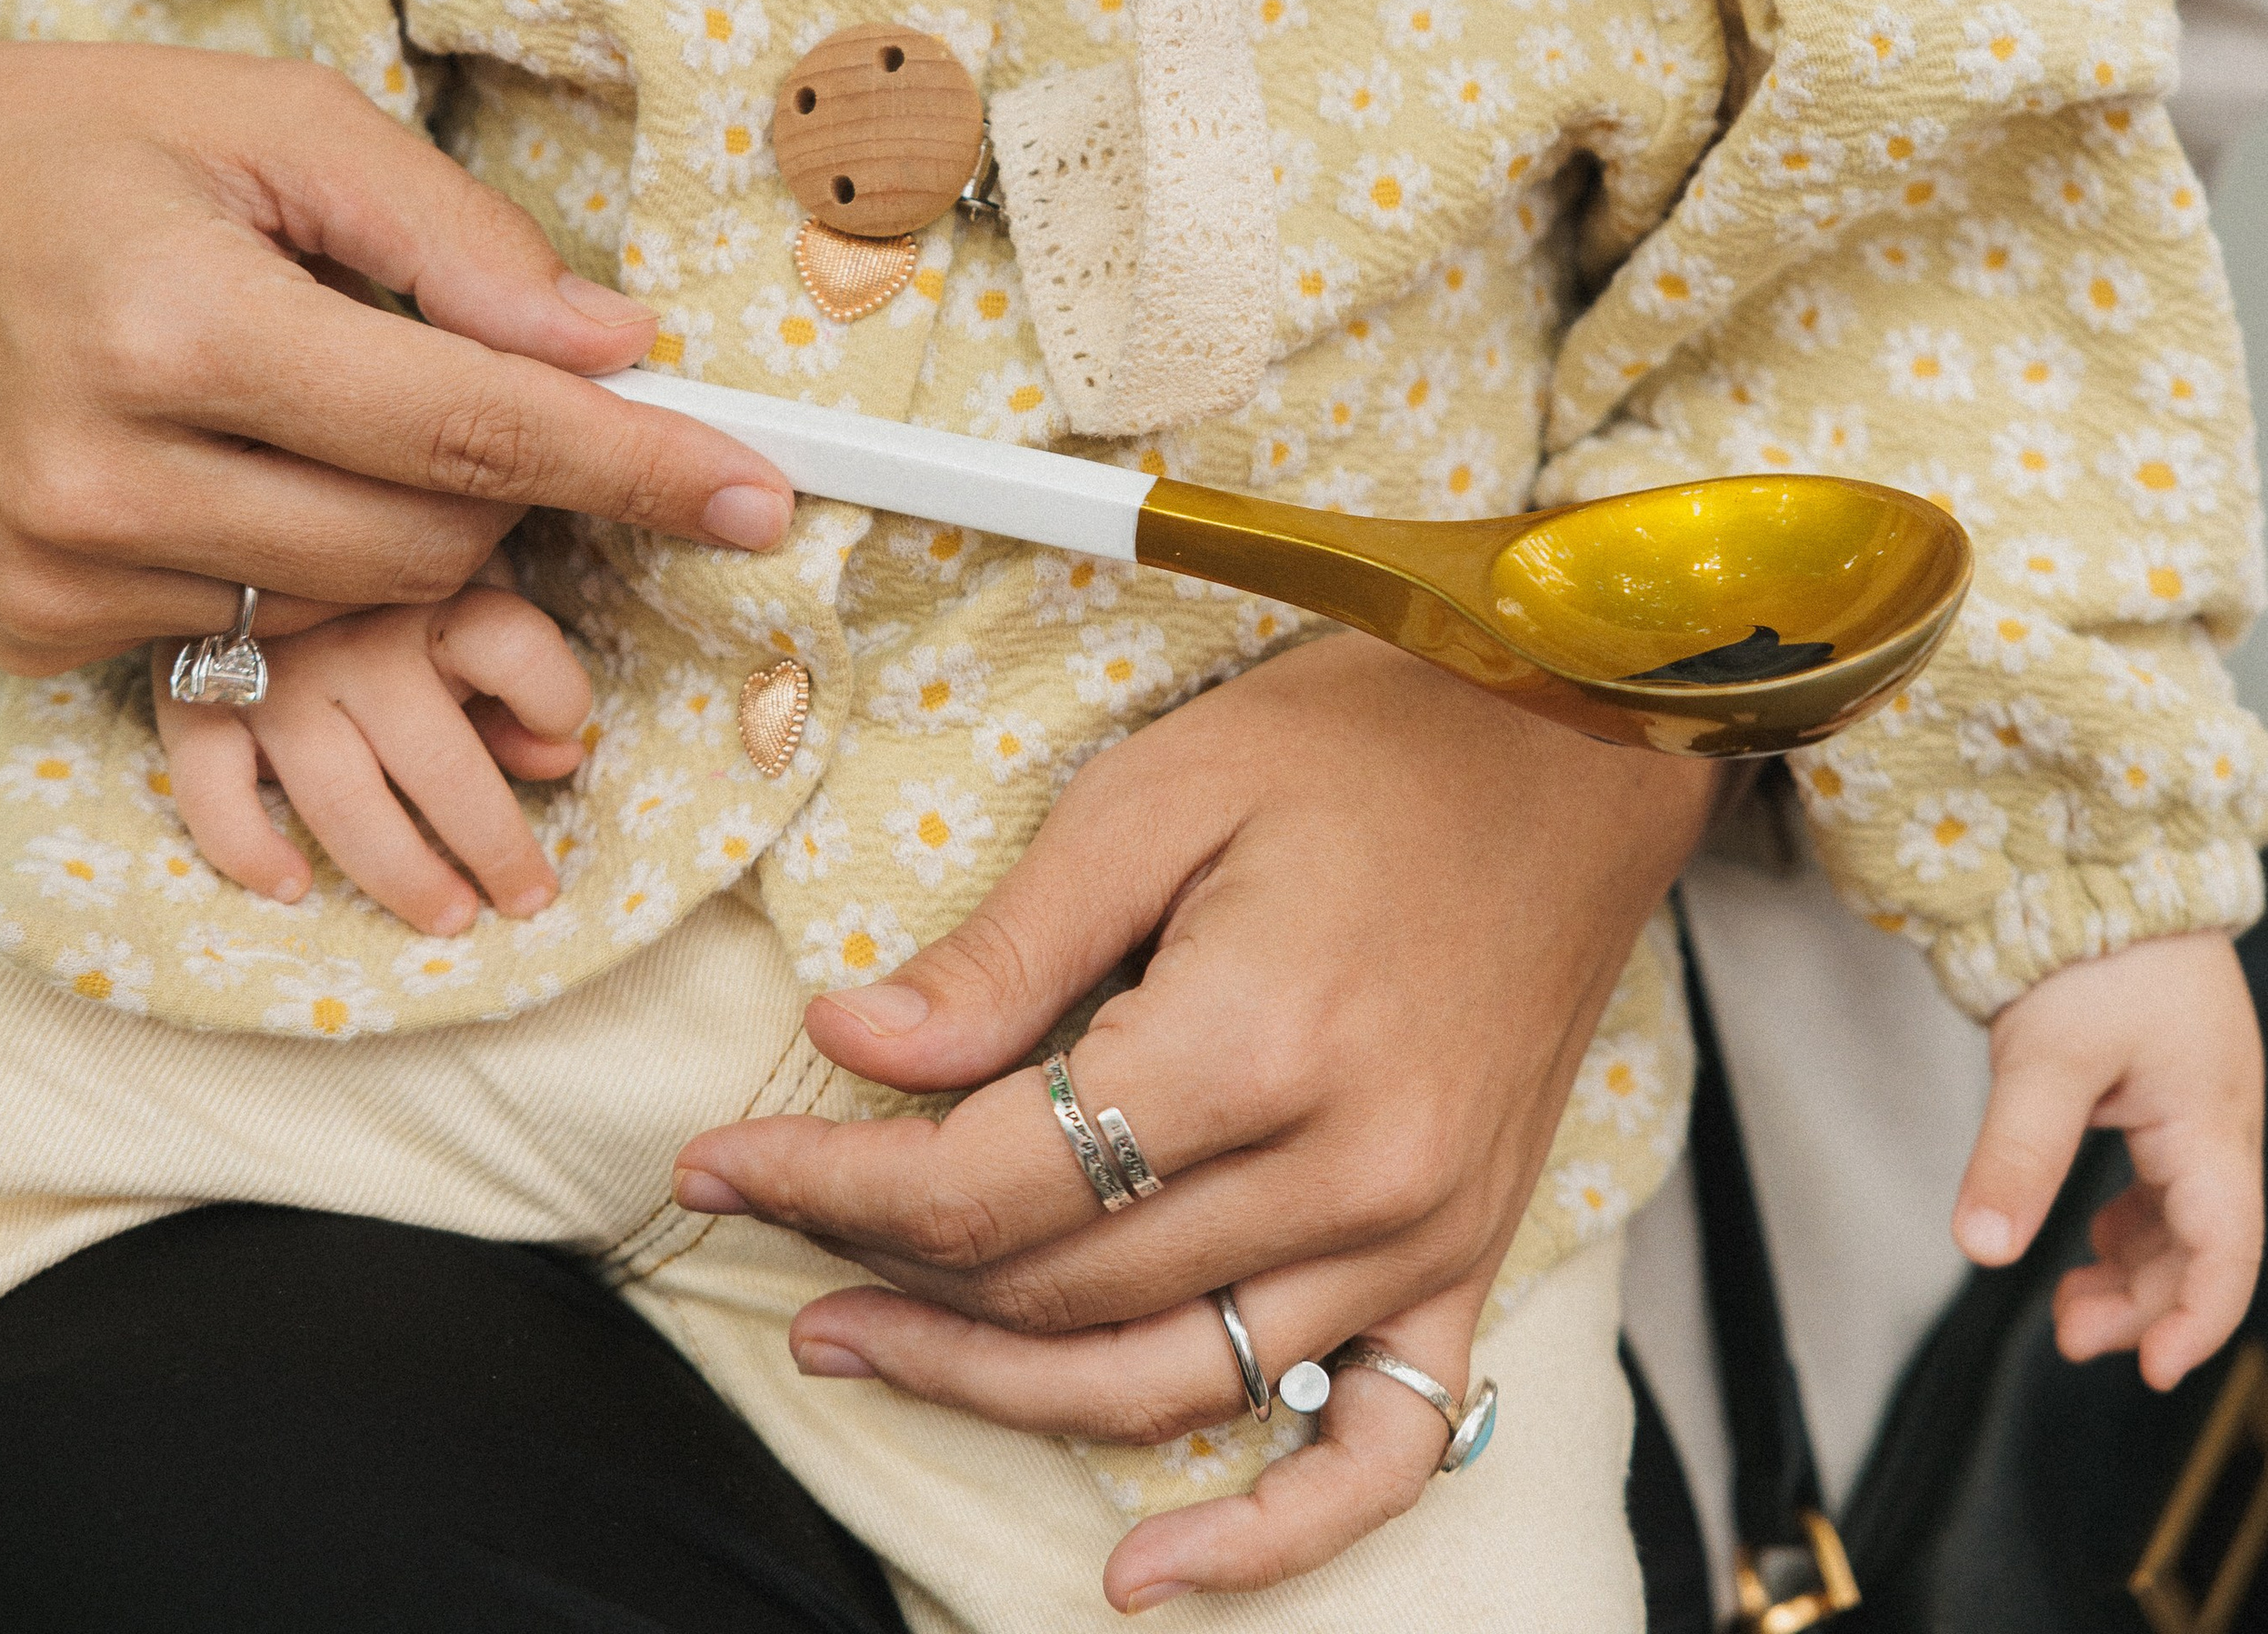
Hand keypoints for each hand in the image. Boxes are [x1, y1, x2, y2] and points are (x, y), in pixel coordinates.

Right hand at [0, 43, 793, 670]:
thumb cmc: (78, 146)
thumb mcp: (274, 126)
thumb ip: (456, 240)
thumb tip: (615, 347)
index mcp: (177, 324)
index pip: (469, 426)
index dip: (633, 464)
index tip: (754, 494)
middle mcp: (107, 473)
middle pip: (427, 539)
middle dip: (509, 473)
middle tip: (474, 375)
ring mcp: (58, 569)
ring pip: (353, 602)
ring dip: (403, 519)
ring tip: (325, 399)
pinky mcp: (29, 628)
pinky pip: (246, 630)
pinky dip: (289, 554)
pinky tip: (226, 457)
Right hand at [153, 576, 592, 928]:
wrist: (220, 489)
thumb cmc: (376, 551)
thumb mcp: (461, 576)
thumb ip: (513, 663)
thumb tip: (564, 755)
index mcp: (432, 587)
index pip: (513, 649)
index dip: (557, 696)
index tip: (569, 730)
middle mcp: (354, 638)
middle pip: (438, 762)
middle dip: (494, 843)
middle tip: (529, 900)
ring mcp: (272, 677)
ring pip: (343, 801)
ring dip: (402, 873)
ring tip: (451, 917)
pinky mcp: (192, 702)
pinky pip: (211, 791)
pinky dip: (246, 847)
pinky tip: (292, 884)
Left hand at [674, 633, 1715, 1608]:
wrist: (1572, 742)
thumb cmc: (1362, 741)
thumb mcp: (1159, 797)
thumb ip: (1010, 947)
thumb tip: (853, 1042)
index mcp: (1252, 1042)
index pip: (987, 1177)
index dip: (832, 1183)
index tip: (718, 1157)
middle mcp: (1343, 1172)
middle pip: (1056, 1287)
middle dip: (881, 1268)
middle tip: (767, 1228)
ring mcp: (1417, 1238)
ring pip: (1164, 1384)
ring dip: (994, 1391)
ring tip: (860, 1343)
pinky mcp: (1465, 1261)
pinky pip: (1370, 1454)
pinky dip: (1264, 1538)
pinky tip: (1146, 1571)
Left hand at [1953, 930, 2262, 1389]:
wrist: (2097, 855)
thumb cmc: (2092, 943)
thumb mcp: (2046, 1058)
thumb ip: (2018, 1155)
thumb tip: (1981, 1246)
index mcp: (2211, 1123)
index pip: (2227, 1252)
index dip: (2196, 1321)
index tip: (2154, 1372)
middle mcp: (2218, 1119)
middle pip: (2203, 1245)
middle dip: (2145, 1303)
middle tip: (2071, 1335)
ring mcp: (2195, 1101)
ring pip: (2181, 1216)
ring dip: (2133, 1266)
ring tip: (2070, 1305)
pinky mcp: (2164, 1082)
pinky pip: (2163, 1177)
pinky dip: (2131, 1219)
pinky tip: (2089, 1234)